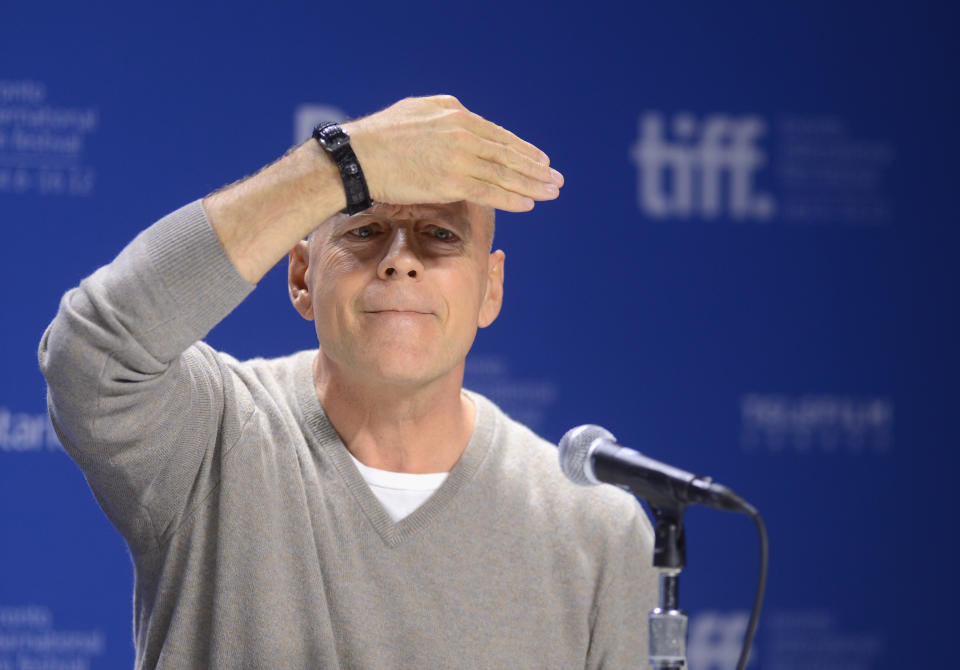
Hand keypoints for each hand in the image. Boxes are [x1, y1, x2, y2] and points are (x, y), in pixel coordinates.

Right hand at [342, 95, 563, 211]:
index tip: (539, 159)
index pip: (497, 134)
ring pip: (504, 172)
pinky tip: (529, 204)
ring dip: (532, 184)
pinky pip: (491, 191)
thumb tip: (455, 120)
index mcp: (454, 111)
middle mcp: (462, 131)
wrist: (357, 157)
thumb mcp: (414, 111)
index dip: (521, 149)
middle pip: (507, 152)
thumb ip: (441, 117)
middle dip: (535, 167)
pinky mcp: (453, 180)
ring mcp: (459, 155)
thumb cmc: (378, 138)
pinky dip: (513, 198)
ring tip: (551, 191)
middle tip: (556, 177)